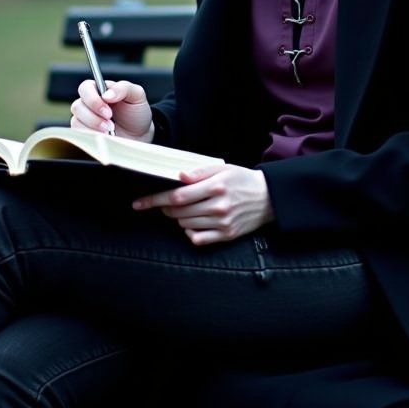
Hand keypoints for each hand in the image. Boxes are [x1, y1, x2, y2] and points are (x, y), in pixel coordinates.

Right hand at [71, 79, 153, 142]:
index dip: (93, 99)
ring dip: (93, 128)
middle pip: (77, 106)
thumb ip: (123, 88)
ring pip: (76, 121)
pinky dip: (92, 136)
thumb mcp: (137, 96)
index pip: (85, 88)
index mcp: (100, 90)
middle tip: (111, 124)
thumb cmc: (136, 113)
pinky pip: (79, 135)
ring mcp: (85, 119)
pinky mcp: (85, 133)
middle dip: (94, 117)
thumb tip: (107, 94)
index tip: (108, 111)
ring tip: (110, 131)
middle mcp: (89, 104)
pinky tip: (104, 137)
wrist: (140, 135)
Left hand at [132, 164, 273, 244]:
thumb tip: (179, 177)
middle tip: (166, 203)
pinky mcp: (226, 235)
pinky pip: (198, 239)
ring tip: (185, 210)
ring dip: (178, 218)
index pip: (177, 196)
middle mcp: (218, 206)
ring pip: (185, 225)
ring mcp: (222, 223)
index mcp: (216, 186)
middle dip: (165, 208)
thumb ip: (199, 172)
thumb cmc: (242, 180)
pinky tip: (192, 224)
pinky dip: (189, 232)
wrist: (268, 197)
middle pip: (178, 212)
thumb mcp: (223, 168)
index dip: (155, 200)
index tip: (140, 203)